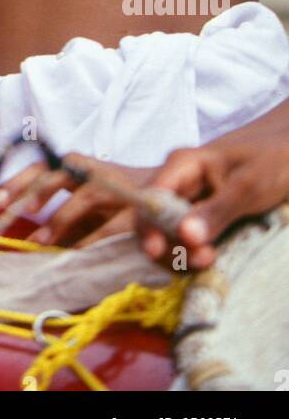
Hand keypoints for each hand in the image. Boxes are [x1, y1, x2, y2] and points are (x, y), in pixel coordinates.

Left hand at [0, 154, 154, 246]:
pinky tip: (78, 254)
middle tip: (8, 212)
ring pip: (83, 196)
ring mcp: (115, 187)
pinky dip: (93, 240)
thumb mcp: (80, 197)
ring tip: (40, 241)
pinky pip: (112, 225)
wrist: (165, 192)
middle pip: (56, 174)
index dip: (17, 181)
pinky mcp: (136, 208)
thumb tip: (18, 225)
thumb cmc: (113, 197)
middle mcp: (92, 171)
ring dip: (59, 219)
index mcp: (75, 167)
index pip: (40, 167)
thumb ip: (54, 207)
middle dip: (31, 192)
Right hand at [138, 135, 288, 269]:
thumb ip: (216, 210)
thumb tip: (185, 236)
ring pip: (170, 235)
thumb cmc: (272, 158)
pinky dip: (195, 255)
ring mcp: (192, 202)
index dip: (147, 224)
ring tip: (209, 260)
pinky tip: (211, 259)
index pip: (149, 196)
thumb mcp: (247, 185)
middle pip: (154, 220)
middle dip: (168, 244)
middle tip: (201, 258)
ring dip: (182, 254)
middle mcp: (180, 184)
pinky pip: (190, 241)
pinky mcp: (206, 218)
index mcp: (182, 165)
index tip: (157, 250)